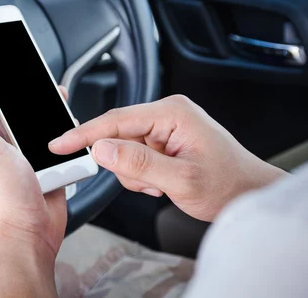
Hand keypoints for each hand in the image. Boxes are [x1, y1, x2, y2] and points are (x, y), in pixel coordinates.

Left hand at [0, 73, 66, 296]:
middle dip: (26, 95)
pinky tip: (67, 128)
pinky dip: (63, 137)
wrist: (28, 236)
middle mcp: (3, 147)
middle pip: (16, 111)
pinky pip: (56, 146)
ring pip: (38, 127)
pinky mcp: (47, 169)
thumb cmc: (1, 200)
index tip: (2, 62)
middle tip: (37, 78)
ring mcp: (25, 159)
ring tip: (56, 97)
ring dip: (48, 114)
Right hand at [49, 95, 286, 221]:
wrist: (248, 194)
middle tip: (148, 183)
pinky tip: (161, 181)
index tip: (59, 144)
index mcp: (172, 113)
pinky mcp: (162, 140)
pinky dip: (140, 175)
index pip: (115, 120)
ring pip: (123, 149)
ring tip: (161, 184)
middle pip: (117, 134)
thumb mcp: (181, 180)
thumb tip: (101, 149)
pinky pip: (133, 156)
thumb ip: (138, 164)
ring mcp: (164, 127)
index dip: (84, 134)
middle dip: (123, 164)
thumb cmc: (227, 184)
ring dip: (134, 173)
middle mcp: (166, 114)